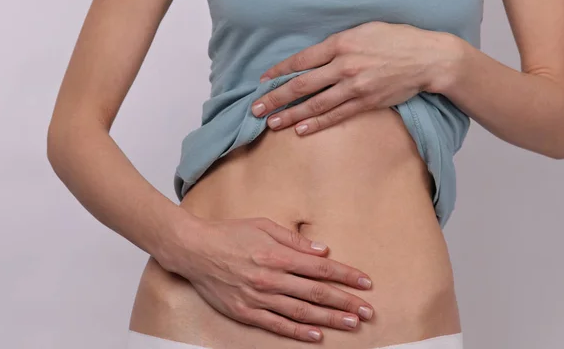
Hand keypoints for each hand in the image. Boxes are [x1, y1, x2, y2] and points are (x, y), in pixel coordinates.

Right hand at [163, 215, 373, 342]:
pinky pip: (277, 325)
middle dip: (346, 301)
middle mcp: (271, 278)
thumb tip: (323, 251)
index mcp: (277, 255)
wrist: (195, 250)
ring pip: (302, 312)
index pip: (320, 269)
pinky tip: (316, 336)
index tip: (365, 283)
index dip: (346, 275)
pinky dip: (298, 332)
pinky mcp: (246, 312)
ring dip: (329, 319)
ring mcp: (258, 298)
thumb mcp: (264, 226)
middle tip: (368, 310)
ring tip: (352, 323)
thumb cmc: (230, 234)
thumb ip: (294, 241)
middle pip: (316, 292)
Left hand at [251, 21, 460, 134]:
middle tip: (256, 108)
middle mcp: (344, 65)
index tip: (262, 81)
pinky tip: (300, 130)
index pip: (301, 60)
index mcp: (341, 43)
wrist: (427, 58)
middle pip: (302, 84)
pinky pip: (336, 115)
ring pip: (315, 103)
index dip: (279, 72)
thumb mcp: (364, 30)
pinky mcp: (366, 102)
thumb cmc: (396, 40)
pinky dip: (317, 123)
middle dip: (276, 97)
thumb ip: (338, 43)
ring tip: (272, 123)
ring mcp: (355, 86)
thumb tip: (315, 56)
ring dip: (291, 115)